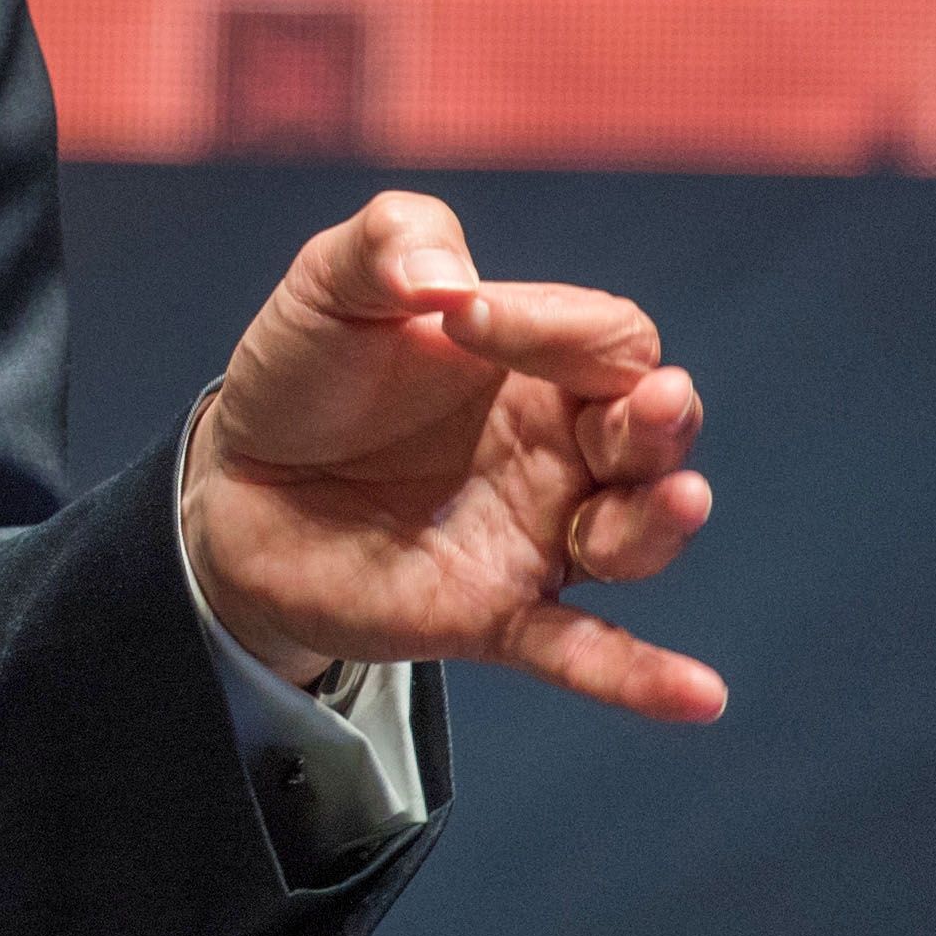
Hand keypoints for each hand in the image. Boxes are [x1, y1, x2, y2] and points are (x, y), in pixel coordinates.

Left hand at [179, 192, 725, 724]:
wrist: (235, 486)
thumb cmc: (306, 372)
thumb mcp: (331, 283)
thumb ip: (391, 241)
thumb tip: (446, 283)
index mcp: (538, 361)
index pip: (606, 337)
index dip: (555, 323)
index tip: (455, 317)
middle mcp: (557, 448)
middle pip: (653, 434)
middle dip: (662, 422)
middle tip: (650, 407)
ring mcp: (532, 535)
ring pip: (634, 538)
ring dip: (660, 525)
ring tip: (675, 502)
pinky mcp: (491, 614)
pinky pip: (580, 651)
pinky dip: (640, 678)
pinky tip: (700, 695)